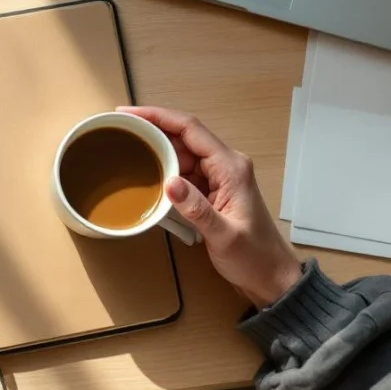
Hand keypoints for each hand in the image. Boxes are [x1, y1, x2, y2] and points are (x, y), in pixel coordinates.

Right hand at [121, 106, 300, 307]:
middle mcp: (225, 165)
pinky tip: (146, 176)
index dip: (158, 116)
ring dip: (156, 154)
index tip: (129, 113)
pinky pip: (184, 173)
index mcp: (230, 167)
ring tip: (126, 151)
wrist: (271, 276)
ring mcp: (219, 177)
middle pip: (183, 138)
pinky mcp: (213, 191)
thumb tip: (169, 182)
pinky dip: (164, 172)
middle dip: (152, 132)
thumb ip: (196, 209)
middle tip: (120, 133)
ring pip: (181, 155)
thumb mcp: (223, 235)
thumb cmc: (253, 257)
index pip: (190, 129)